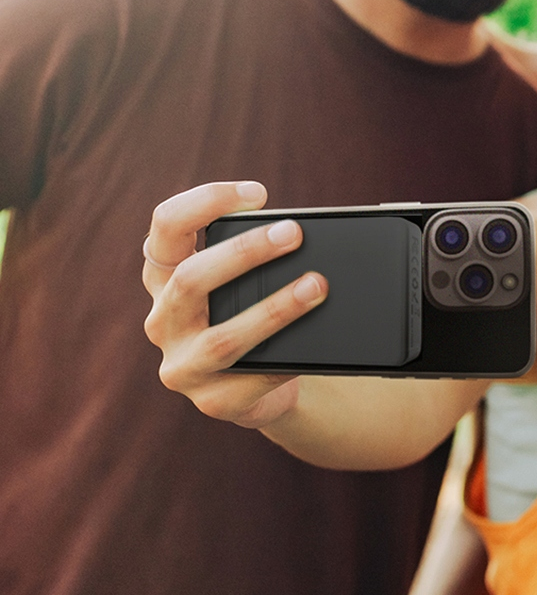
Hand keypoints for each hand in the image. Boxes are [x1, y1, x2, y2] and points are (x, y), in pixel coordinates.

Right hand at [142, 181, 326, 428]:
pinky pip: (253, 379)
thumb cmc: (254, 315)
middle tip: (293, 233)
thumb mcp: (245, 282)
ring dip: (274, 308)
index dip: (205, 201)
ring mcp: (183, 365)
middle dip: (244, 252)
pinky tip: (313, 342)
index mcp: (166, 278)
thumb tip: (299, 232)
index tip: (256, 193)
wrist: (264, 388)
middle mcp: (163, 320)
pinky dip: (286, 360)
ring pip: (223, 337)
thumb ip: (257, 256)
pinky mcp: (214, 401)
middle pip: (190, 279)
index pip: (165, 227)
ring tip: (316, 286)